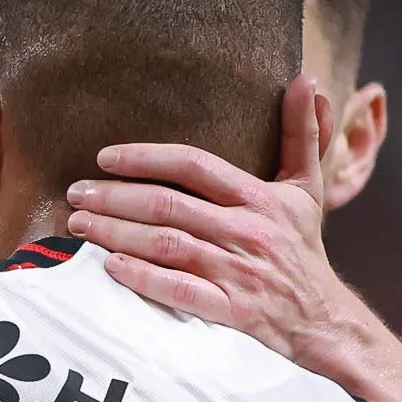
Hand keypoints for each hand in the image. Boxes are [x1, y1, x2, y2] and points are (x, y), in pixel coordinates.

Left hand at [66, 81, 401, 401]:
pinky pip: (180, 292)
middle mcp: (247, 231)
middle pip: (169, 205)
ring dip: (117, 233)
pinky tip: (109, 267)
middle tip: (76, 192)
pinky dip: (143, 278)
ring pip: (167, 245)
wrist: (325, 321)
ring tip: (79, 224)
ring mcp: (237, 273)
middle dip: (116, 196)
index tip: (106, 157)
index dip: (147, 157)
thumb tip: (307, 80)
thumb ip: (303, 134)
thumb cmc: (304, 250)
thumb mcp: (308, 188)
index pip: (194, 165)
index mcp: (260, 198)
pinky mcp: (230, 311)